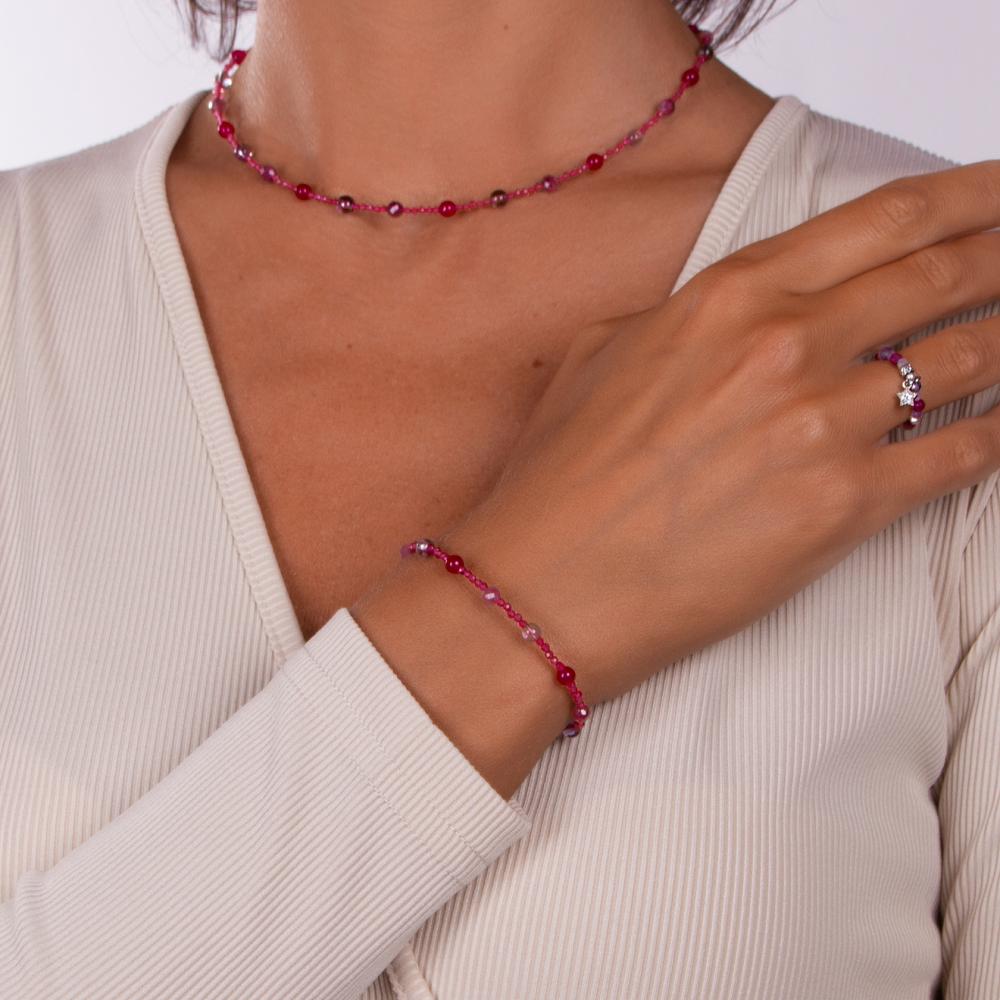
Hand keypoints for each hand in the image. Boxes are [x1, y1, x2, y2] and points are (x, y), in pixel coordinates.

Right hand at [439, 160, 999, 707]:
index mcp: (725, 297)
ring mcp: (819, 424)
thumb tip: (737, 315)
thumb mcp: (600, 357)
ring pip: (966, 360)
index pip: (881, 221)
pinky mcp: (842, 508)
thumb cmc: (560, 480)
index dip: (965, 197)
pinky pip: (961, 455)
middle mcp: (783, 345)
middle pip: (941, 276)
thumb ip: (683, 318)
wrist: (542, 586)